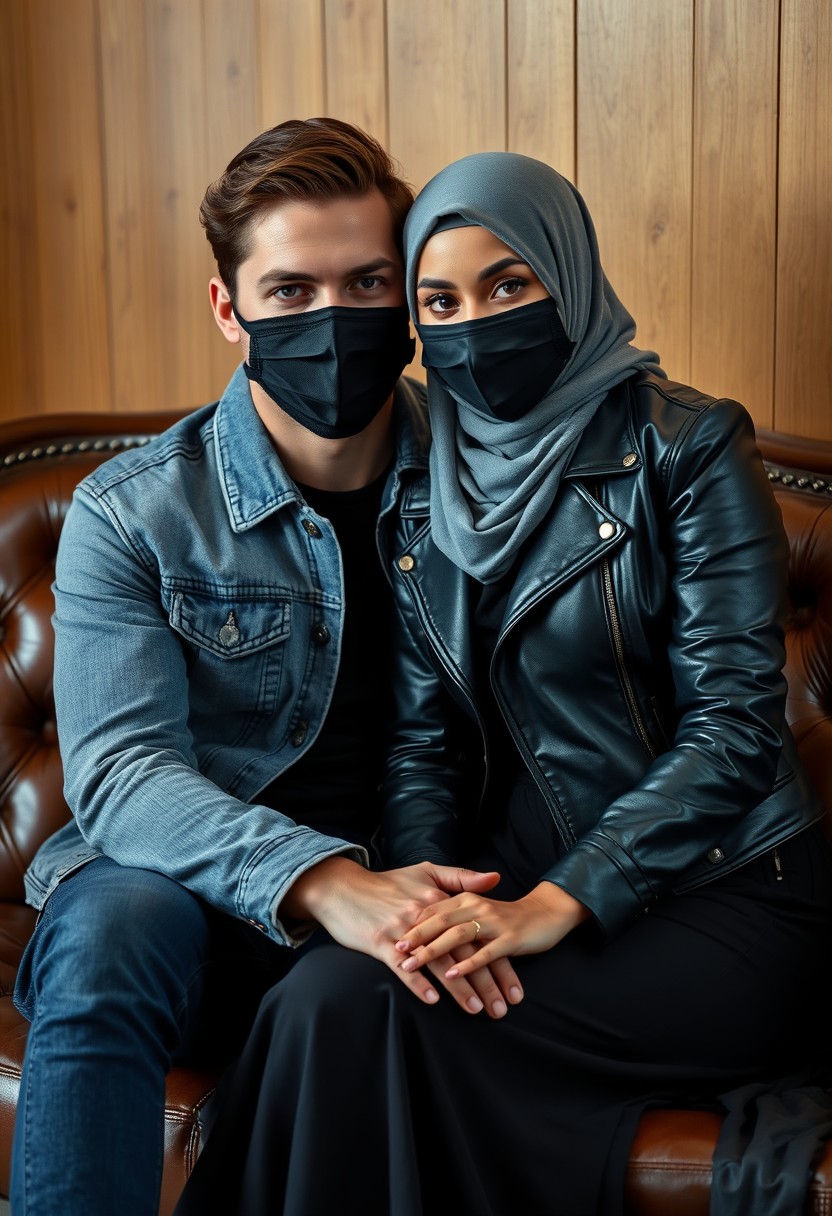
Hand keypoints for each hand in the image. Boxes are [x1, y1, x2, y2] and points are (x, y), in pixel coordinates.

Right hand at [281, 857, 521, 1015]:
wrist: (343, 887)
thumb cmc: (386, 883)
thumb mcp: (426, 872)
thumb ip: (462, 877)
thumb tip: (496, 878)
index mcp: (440, 901)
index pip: (477, 936)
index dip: (499, 961)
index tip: (515, 987)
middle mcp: (426, 916)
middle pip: (463, 952)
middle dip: (486, 982)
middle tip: (502, 1008)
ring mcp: (403, 930)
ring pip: (438, 962)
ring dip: (458, 987)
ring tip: (477, 1009)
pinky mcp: (381, 942)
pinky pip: (402, 966)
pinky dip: (417, 982)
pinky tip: (432, 1000)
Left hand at [396, 880, 590, 980]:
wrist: (546, 913)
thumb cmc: (507, 914)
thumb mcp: (477, 905)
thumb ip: (452, 908)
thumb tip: (421, 918)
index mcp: (466, 898)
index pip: (432, 910)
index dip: (411, 923)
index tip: (391, 937)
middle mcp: (477, 906)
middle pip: (440, 921)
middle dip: (416, 938)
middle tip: (396, 952)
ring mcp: (493, 922)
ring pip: (457, 936)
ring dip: (434, 952)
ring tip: (414, 964)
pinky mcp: (509, 938)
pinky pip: (485, 952)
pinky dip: (467, 963)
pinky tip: (453, 974)